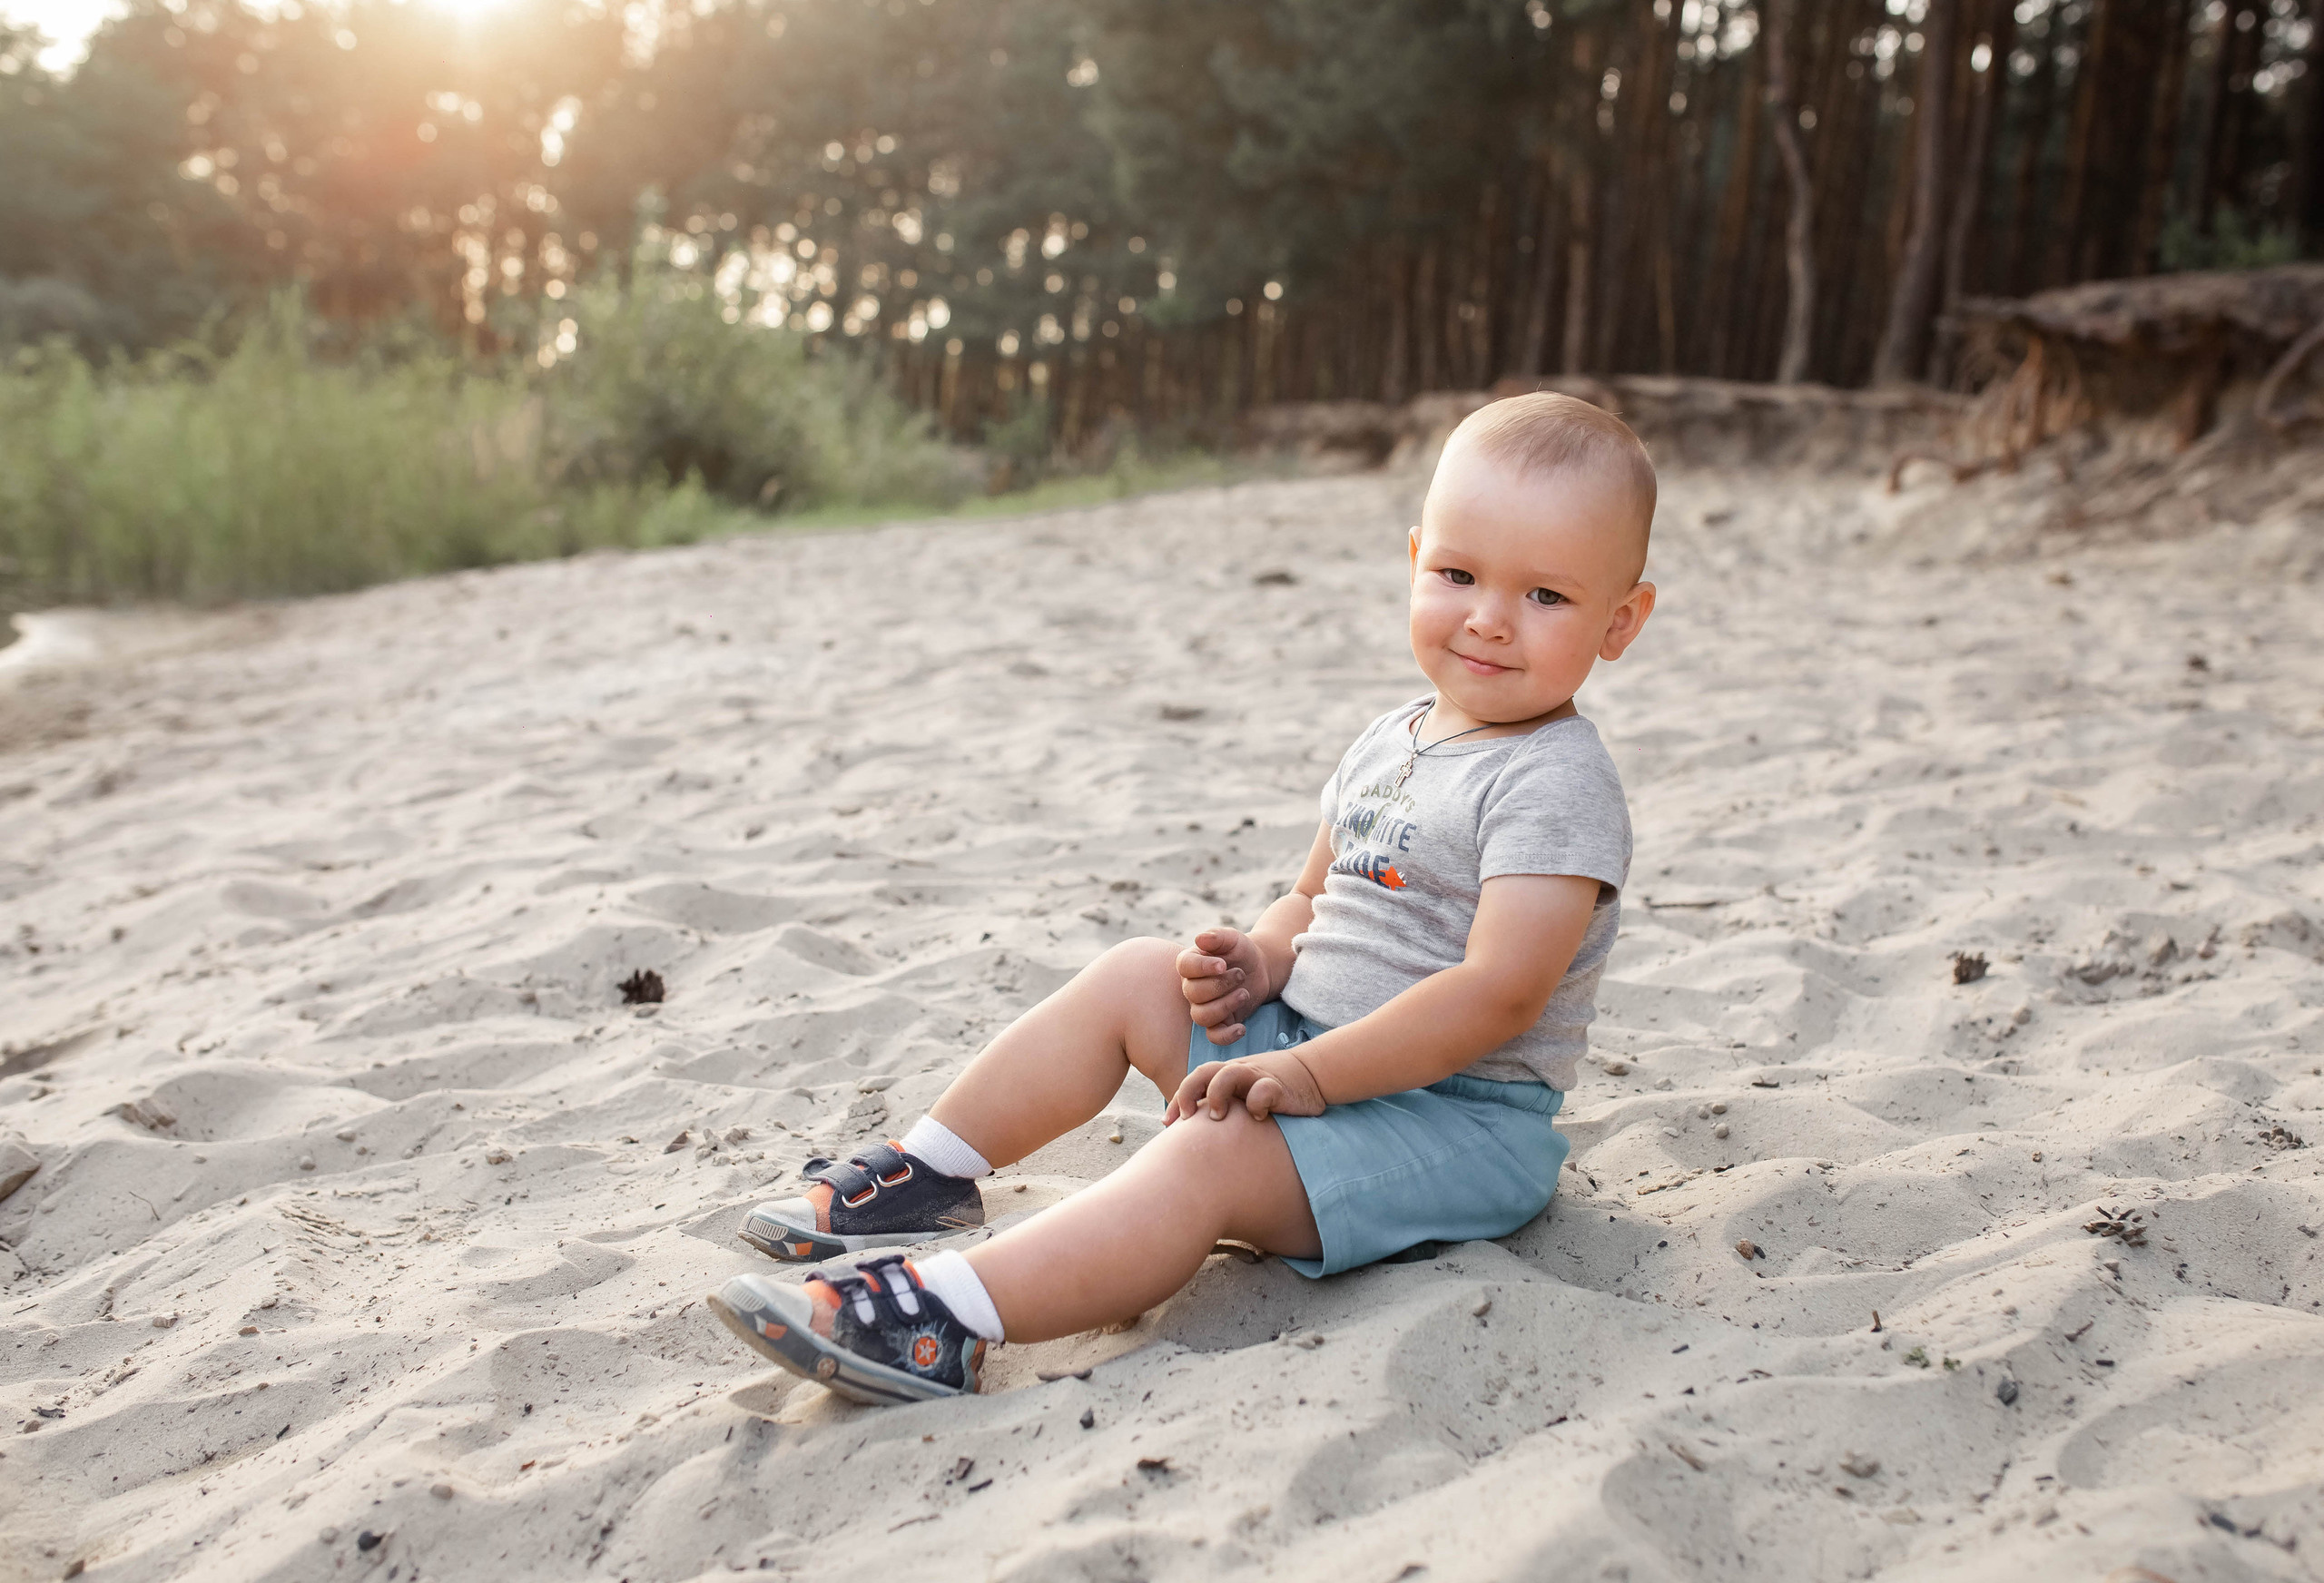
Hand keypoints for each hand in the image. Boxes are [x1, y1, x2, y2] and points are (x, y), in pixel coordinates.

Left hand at [1164, 1050, 1326, 1124]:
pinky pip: (1263, 1090)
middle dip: (1189, 1093)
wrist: (1312, 1073)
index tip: (1167, 1124)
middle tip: (1187, 1119)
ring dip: (1217, 1094)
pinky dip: (1256, 1103)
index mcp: (1226, 1075)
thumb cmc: (1270, 1087)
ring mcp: (1257, 1076)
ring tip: (1218, 1116)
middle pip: (1204, 1072)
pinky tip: (1258, 1118)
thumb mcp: (1244, 1094)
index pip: (1194, 1081)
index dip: (1178, 1101)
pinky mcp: (1278, 1086)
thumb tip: (1196, 1135)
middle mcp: (1238, 1072)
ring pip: (1228, 1074)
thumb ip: (1223, 1105)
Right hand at [1176, 926, 1271, 1044]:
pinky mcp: (1220, 1022)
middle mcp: (1192, 987)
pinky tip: (1242, 1027)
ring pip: (1201, 1016)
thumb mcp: (1232, 938)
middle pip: (1194, 994)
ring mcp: (1204, 1006)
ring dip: (1224, 1006)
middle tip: (1241, 974)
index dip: (1202, 967)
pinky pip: (1214, 1036)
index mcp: (1191, 964)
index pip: (1185, 967)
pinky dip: (1226, 1036)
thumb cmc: (1241, 951)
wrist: (1259, 968)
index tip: (1223, 964)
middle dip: (1220, 985)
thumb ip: (1217, 937)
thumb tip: (1200, 939)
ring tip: (1244, 993)